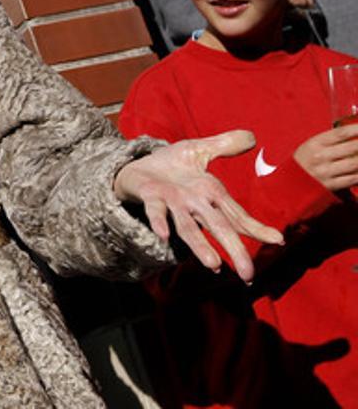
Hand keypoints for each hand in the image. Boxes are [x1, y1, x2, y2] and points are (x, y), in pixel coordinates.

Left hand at [113, 129, 283, 282]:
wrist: (134, 166)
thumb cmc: (170, 165)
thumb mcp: (199, 150)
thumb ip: (224, 145)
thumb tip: (252, 137)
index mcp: (209, 193)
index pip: (237, 214)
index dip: (255, 228)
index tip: (277, 241)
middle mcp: (194, 203)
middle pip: (218, 227)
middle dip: (234, 250)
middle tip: (248, 276)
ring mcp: (172, 203)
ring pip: (188, 227)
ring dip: (200, 246)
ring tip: (214, 265)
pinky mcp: (150, 196)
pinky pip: (155, 211)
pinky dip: (160, 222)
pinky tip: (164, 236)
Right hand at [294, 123, 357, 190]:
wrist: (289, 183)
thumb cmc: (305, 160)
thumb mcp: (313, 145)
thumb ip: (333, 140)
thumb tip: (357, 134)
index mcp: (315, 143)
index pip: (341, 133)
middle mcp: (320, 156)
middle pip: (353, 147)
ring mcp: (325, 172)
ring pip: (355, 163)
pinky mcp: (330, 185)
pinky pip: (353, 179)